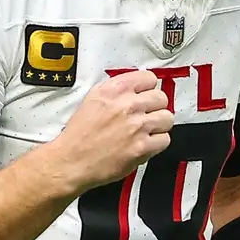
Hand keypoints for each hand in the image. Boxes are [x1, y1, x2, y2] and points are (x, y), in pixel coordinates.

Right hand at [52, 69, 173, 191]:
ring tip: (147, 131)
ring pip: (167, 118)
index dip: (149, 89)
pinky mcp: (142, 147)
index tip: (146, 95)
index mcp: (114, 90)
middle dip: (156, 107)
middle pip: (161, 98)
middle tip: (147, 115)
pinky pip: (165, 139)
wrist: (72, 161)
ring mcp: (136, 126)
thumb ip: (116, 91)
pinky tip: (146, 144)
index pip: (149, 78)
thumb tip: (135, 90)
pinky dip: (157, 143)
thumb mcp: (93, 100)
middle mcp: (127, 105)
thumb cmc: (79, 136)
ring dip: (159, 125)